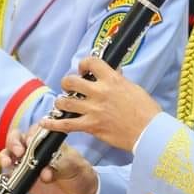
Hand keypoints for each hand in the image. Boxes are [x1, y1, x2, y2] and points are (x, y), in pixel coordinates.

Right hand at [0, 127, 98, 193]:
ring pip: (8, 156)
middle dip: (13, 144)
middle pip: (16, 140)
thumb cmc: (78, 173)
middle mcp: (34, 151)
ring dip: (4, 158)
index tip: (29, 144)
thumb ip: (59, 165)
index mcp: (47, 142)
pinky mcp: (22, 180)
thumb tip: (44, 172)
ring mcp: (26, 165)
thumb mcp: (73, 165)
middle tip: (18, 153)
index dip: (28, 136)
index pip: (32, 132)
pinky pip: (6, 177)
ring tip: (6, 165)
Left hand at [38, 56, 160, 152]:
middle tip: (71, 88)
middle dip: (68, 83)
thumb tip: (113, 72)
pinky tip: (45, 122)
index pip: (90, 62)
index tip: (83, 70)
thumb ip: (119, 80)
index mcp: (112, 80)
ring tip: (64, 104)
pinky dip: (53, 123)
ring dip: (62, 102)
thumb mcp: (133, 88)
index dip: (83, 64)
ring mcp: (93, 110)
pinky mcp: (90, 126)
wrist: (148, 131)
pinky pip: (65, 125)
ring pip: (64, 102)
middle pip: (71, 81)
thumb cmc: (146, 110)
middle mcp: (99, 92)